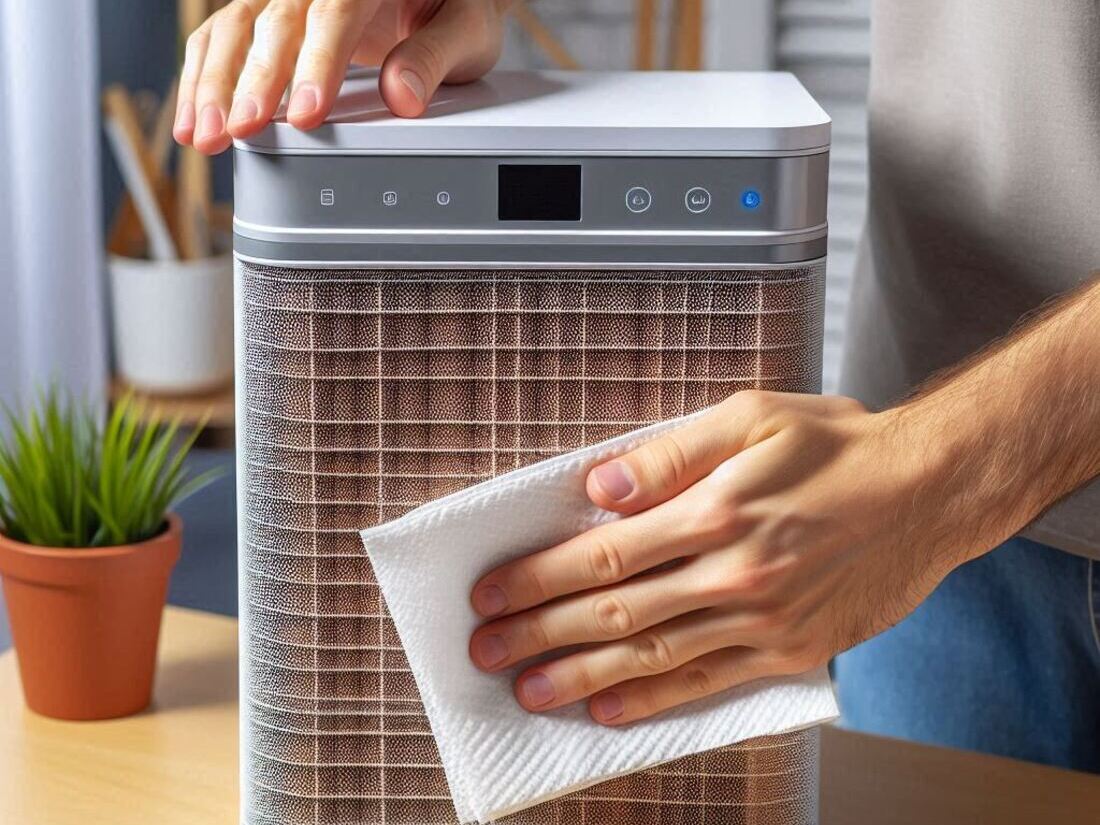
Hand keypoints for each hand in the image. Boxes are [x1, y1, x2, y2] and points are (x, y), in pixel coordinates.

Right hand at [174, 0, 509, 153]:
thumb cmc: (452, 9)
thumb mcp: (466, 30)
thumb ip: (434, 58)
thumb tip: (404, 96)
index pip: (337, 12)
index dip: (319, 63)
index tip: (310, 113)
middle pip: (277, 21)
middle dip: (256, 81)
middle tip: (243, 129)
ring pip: (237, 28)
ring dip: (215, 85)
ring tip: (206, 136)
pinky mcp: (269, 15)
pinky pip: (224, 38)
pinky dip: (203, 78)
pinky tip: (192, 121)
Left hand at [467, 390, 1000, 724]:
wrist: (928, 492)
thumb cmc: (837, 446)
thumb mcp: (752, 416)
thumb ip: (670, 453)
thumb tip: (599, 484)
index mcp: (714, 510)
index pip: (601, 554)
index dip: (538, 578)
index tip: (491, 594)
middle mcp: (731, 573)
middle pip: (613, 612)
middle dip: (539, 633)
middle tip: (485, 650)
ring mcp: (759, 620)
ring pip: (650, 657)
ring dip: (580, 677)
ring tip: (528, 692)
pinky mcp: (787, 651)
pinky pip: (706, 683)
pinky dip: (653, 701)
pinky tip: (609, 710)